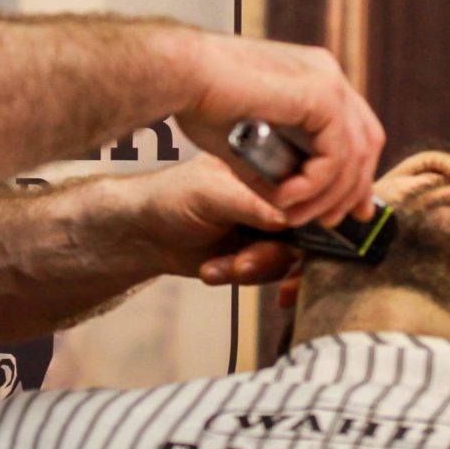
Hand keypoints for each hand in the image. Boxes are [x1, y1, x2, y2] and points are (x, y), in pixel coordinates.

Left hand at [129, 155, 300, 286]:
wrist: (145, 234)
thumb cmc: (171, 198)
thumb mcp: (210, 193)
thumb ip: (250, 204)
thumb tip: (288, 218)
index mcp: (266, 172)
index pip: (302, 193)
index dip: (304, 217)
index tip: (287, 237)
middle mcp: (272, 200)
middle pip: (301, 233)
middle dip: (269, 254)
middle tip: (242, 263)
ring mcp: (265, 230)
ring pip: (283, 259)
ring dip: (250, 268)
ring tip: (216, 266)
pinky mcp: (255, 256)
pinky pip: (264, 275)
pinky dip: (236, 276)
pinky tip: (210, 270)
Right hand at [172, 31, 386, 228]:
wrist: (178, 72)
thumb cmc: (199, 101)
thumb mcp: (249, 143)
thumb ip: (279, 166)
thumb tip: (298, 205)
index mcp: (315, 76)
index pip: (355, 129)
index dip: (355, 173)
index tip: (349, 210)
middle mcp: (328, 73)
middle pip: (366, 141)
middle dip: (353, 189)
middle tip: (332, 223)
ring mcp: (328, 80)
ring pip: (355, 154)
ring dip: (326, 195)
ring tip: (292, 216)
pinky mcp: (321, 94)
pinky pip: (336, 155)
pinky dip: (314, 185)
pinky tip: (284, 198)